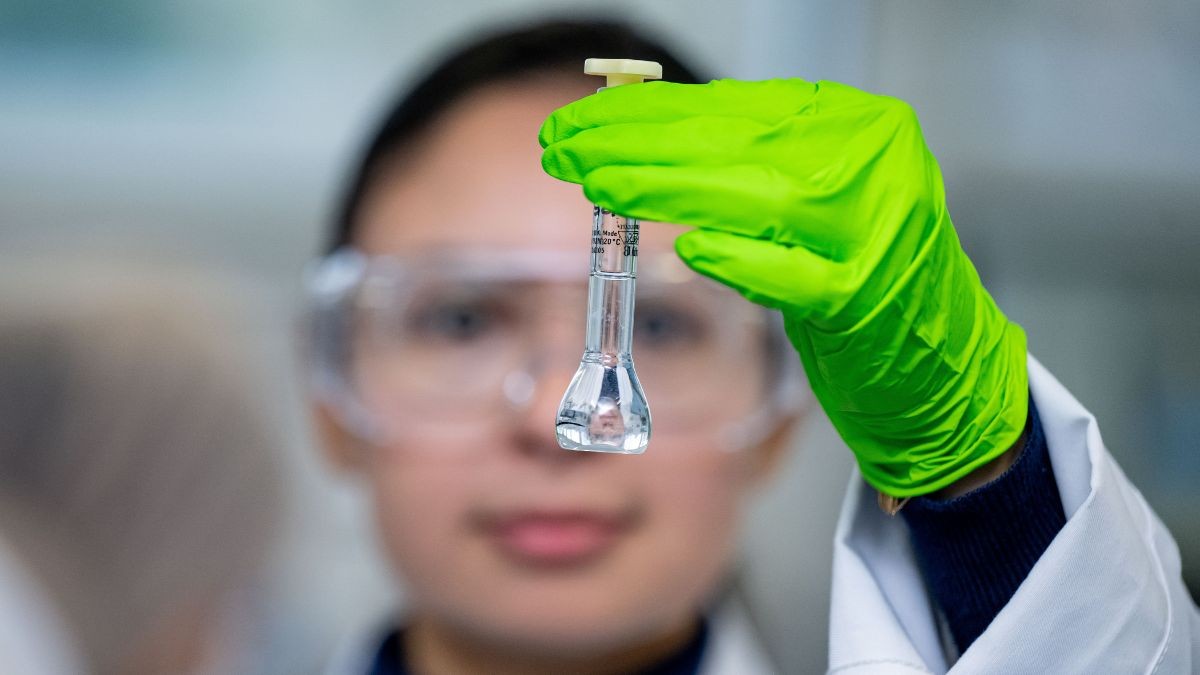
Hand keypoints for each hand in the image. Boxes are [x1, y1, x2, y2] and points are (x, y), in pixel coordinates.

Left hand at [539, 78, 1027, 496]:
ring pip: (761, 195)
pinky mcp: (872, 300)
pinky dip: (745, 261)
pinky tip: (692, 251)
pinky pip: (799, 276)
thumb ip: (743, 167)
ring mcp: (878, 230)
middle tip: (564, 146)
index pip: (733, 108)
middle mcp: (874, 164)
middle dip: (637, 143)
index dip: (648, 114)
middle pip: (736, 143)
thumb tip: (643, 136)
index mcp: (855, 128)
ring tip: (601, 185)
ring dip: (670, 188)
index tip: (582, 120)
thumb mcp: (808, 205)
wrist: (942, 369)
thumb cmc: (863, 283)